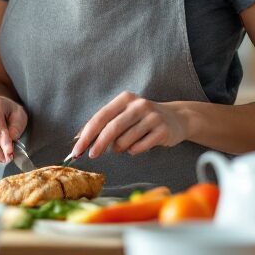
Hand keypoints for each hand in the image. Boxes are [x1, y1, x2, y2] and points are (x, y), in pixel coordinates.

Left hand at [69, 91, 188, 159]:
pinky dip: (134, 150)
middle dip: (98, 144)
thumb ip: (103, 124)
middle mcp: (138, 105)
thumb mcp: (123, 114)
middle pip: (112, 128)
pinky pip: (139, 147)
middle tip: (91, 155)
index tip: (76, 150)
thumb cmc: (142, 119)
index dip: (86, 135)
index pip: (100, 117)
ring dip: (120, 148)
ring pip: (125, 140)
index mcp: (124, 99)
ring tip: (125, 145)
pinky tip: (138, 145)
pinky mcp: (162, 130)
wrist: (177, 118)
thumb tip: (78, 139)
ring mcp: (152, 117)